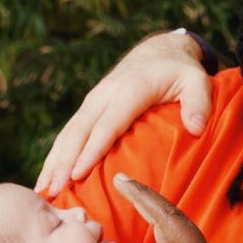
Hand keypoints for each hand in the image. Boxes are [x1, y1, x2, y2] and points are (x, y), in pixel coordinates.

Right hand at [36, 30, 213, 195]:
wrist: (159, 52)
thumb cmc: (180, 72)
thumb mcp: (197, 81)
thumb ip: (199, 103)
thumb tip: (197, 128)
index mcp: (130, 89)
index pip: (108, 124)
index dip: (92, 150)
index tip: (78, 174)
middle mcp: (106, 94)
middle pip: (80, 131)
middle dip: (64, 161)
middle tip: (53, 191)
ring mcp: (94, 101)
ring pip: (69, 132)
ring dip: (54, 161)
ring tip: (43, 190)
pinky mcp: (90, 108)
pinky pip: (70, 133)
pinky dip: (57, 155)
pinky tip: (49, 178)